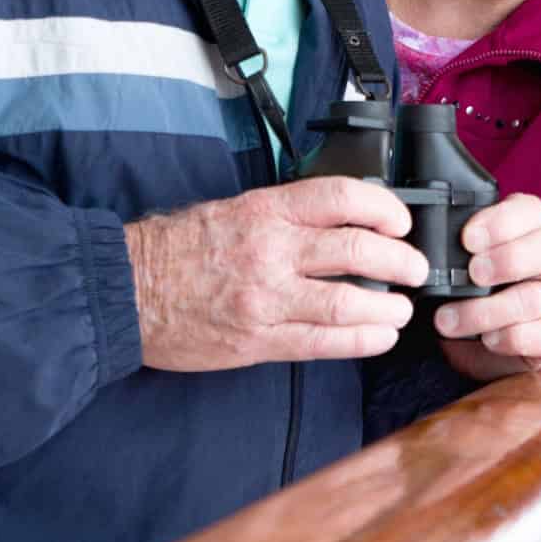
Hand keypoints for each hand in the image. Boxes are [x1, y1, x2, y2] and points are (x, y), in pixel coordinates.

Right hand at [125, 177, 428, 370]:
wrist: (125, 289)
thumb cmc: (179, 248)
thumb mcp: (234, 210)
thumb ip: (287, 216)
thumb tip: (345, 222)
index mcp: (266, 210)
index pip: (341, 197)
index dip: (383, 208)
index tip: (401, 221)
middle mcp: (270, 251)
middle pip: (356, 251)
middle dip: (399, 261)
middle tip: (415, 269)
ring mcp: (265, 299)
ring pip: (346, 303)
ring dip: (387, 308)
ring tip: (401, 309)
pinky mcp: (257, 341)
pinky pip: (322, 344)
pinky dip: (360, 341)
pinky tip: (379, 336)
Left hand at [431, 193, 540, 380]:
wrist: (469, 345)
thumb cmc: (463, 293)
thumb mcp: (456, 264)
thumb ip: (452, 248)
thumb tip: (425, 241)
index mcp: (529, 231)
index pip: (532, 211)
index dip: (503, 221)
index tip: (467, 238)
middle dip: (509, 259)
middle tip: (472, 273)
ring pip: (538, 296)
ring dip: (488, 310)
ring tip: (449, 320)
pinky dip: (510, 337)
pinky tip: (486, 339)